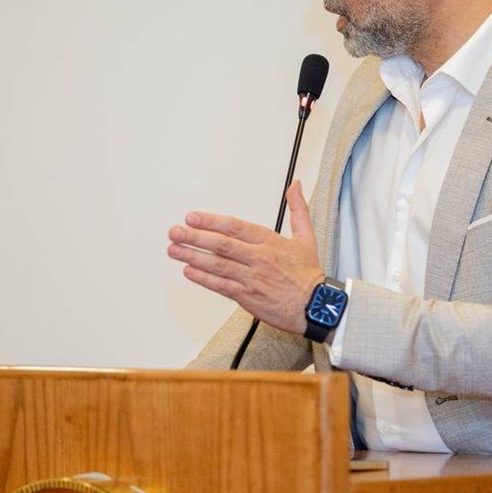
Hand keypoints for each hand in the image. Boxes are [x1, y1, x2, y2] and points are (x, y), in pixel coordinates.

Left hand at [168, 180, 323, 334]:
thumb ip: (298, 209)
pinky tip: (189, 271)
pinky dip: (203, 279)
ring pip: (217, 265)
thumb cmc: (308, 275)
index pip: (235, 227)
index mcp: (269, 241)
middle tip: (175, 232)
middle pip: (221, 245)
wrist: (317, 306)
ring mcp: (252, 278)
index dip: (211, 221)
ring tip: (174, 249)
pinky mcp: (248, 297)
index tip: (192, 217)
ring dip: (193, 256)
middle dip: (195, 237)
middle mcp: (258, 258)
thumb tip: (296, 186)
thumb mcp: (306, 237)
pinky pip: (221, 286)